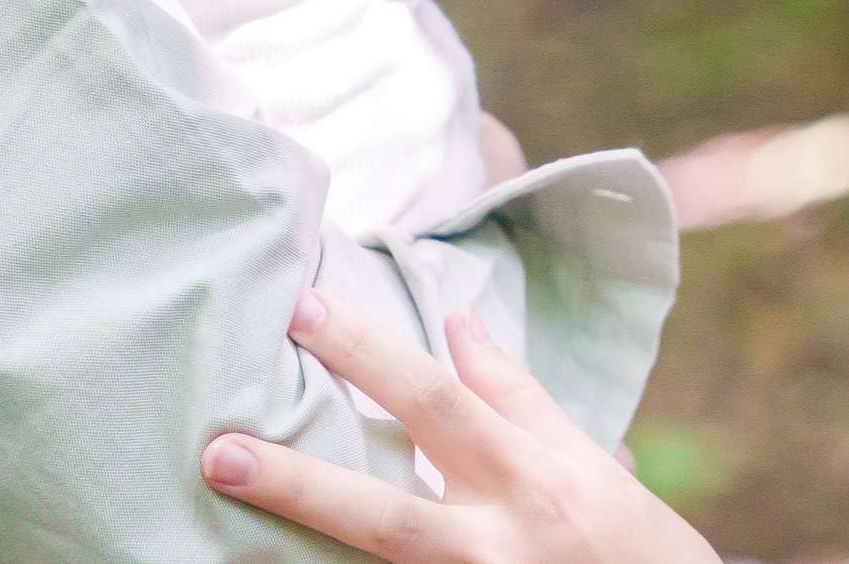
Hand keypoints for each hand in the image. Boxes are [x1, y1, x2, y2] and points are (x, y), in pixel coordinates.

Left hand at [203, 289, 719, 563]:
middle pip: (388, 513)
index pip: (435, 402)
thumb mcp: (584, 461)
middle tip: (219, 451)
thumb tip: (458, 322)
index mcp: (530, 478)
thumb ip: (516, 396)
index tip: (299, 307)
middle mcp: (499, 545)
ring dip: (305, 544)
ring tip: (228, 511)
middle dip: (302, 485)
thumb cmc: (629, 541)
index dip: (367, 354)